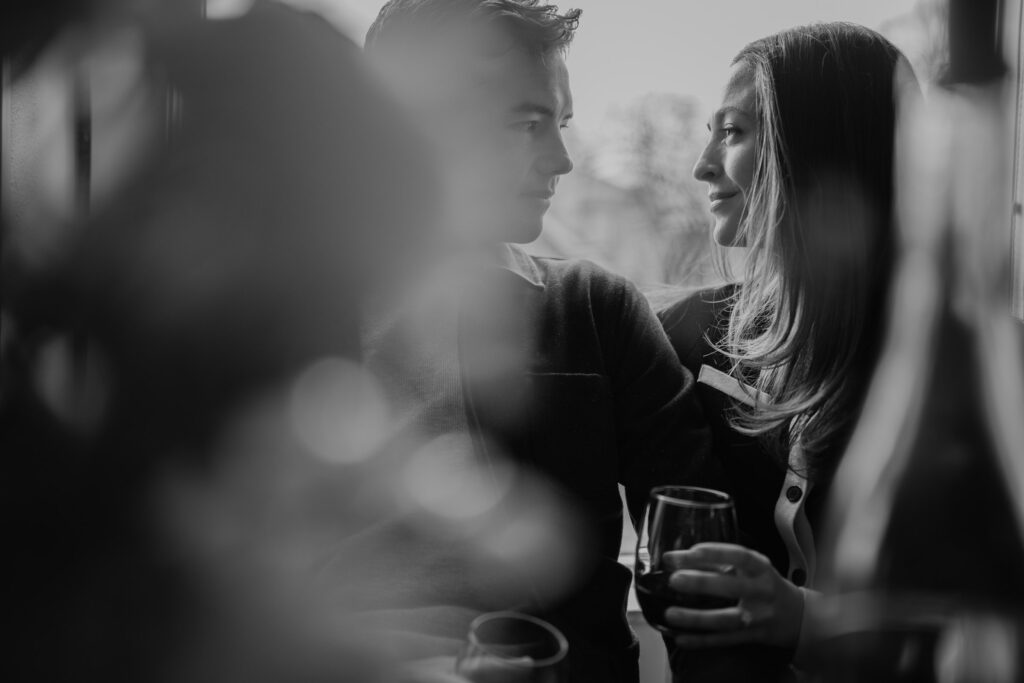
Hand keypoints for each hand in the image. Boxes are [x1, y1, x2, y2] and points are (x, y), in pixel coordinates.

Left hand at [661, 542, 804, 648]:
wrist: (799, 617)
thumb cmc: (764, 585)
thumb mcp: (749, 569)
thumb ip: (715, 563)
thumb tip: (673, 559)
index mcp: (761, 568)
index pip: (740, 556)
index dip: (717, 553)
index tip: (692, 551)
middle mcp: (762, 591)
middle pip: (733, 587)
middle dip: (703, 583)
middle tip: (674, 579)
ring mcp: (760, 617)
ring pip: (727, 619)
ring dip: (697, 618)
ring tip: (670, 614)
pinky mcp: (754, 637)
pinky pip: (725, 640)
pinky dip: (702, 641)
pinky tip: (681, 639)